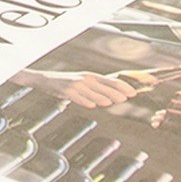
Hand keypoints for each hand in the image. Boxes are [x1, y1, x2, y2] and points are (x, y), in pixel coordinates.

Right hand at [15, 68, 143, 109]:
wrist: (47, 80)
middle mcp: (85, 79)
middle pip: (104, 86)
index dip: (122, 86)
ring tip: (110, 103)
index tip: (133, 92)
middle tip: (126, 99)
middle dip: (115, 93)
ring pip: (92, 92)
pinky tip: (92, 105)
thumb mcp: (83, 82)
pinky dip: (85, 101)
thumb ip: (97, 88)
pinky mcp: (67, 91)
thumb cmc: (67, 82)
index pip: (111, 81)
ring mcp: (76, 85)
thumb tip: (113, 96)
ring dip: (102, 98)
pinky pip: (78, 97)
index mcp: (91, 76)